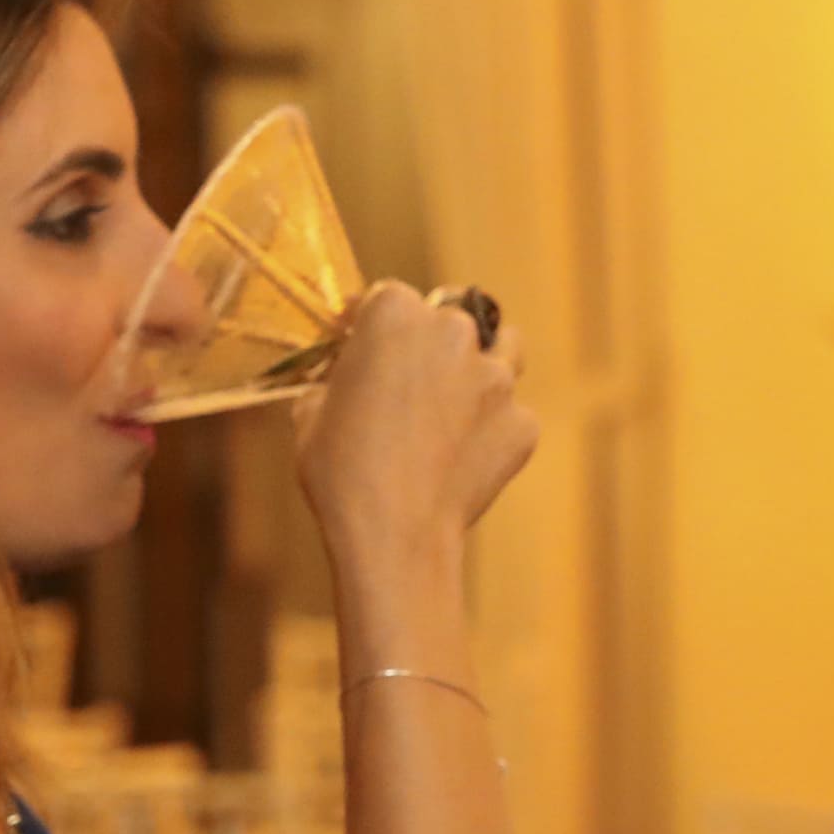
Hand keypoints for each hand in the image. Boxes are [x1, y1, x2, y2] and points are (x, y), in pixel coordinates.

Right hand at [298, 282, 536, 574]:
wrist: (393, 536)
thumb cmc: (341, 472)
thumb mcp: (311, 414)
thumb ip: (335, 379)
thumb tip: (345, 381)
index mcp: (396, 314)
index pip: (386, 297)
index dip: (368, 322)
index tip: (358, 342)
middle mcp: (454, 332)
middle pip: (448, 318)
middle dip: (428, 345)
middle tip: (406, 383)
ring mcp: (497, 378)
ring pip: (502, 350)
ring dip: (481, 366)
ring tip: (456, 400)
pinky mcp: (522, 424)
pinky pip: (510, 415)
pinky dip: (492, 429)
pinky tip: (465, 456)